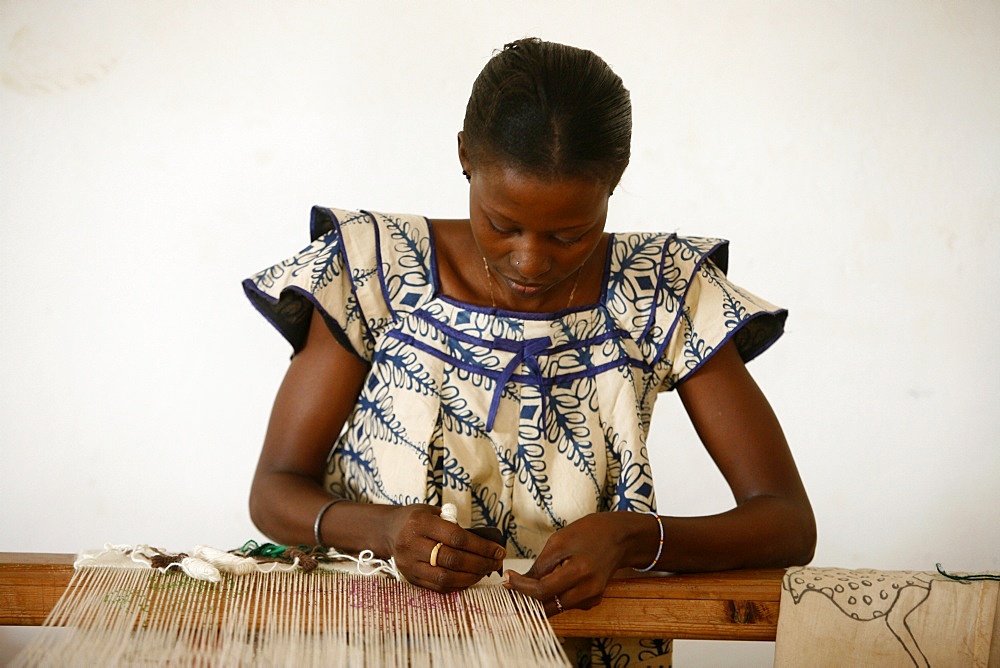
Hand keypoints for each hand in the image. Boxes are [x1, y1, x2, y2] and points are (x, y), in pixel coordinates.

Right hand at [385, 504, 505, 592]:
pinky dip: (457, 585)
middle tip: (496, 563)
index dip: (481, 546)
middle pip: (453, 559)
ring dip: (471, 577)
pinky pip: (437, 587)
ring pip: (445, 577)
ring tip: (485, 572)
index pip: (457, 538)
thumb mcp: (432, 512)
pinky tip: (470, 579)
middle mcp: (412, 544)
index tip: (498, 550)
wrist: (388, 531)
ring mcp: (409, 563)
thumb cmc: (416, 519)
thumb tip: (485, 542)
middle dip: (480, 563)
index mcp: (420, 523)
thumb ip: (454, 524)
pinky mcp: (410, 577)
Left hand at [503, 512, 638, 614]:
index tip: (507, 579)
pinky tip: (552, 583)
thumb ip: (541, 565)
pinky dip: (555, 598)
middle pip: (548, 606)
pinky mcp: (594, 600)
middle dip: (527, 599)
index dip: (520, 587)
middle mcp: (588, 589)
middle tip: (512, 588)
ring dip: (540, 600)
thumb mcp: (559, 541)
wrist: (619, 537)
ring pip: (557, 608)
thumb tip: (519, 582)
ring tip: (528, 584)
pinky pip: (567, 605)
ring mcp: (593, 597)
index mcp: (579, 570)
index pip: (542, 590)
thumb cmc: (589, 532)